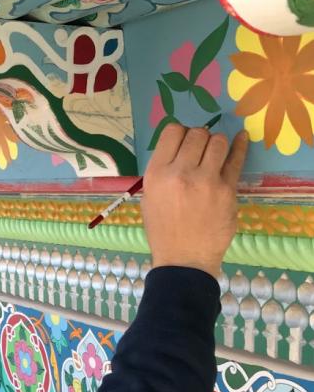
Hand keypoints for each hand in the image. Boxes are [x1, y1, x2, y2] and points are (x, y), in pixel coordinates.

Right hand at [141, 124, 248, 277]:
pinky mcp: (227, 189)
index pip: (172, 132)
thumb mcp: (149, 199)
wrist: (183, 260)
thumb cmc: (163, 232)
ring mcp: (206, 180)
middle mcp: (180, 173)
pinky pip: (236, 158)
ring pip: (218, 141)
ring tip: (214, 157)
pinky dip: (240, 146)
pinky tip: (241, 139)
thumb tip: (179, 151)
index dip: (180, 134)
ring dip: (216, 145)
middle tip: (200, 154)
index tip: (184, 144)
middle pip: (197, 134)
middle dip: (199, 139)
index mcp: (156, 174)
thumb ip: (163, 172)